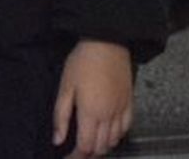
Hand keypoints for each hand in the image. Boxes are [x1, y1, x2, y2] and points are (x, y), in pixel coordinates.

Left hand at [51, 39, 132, 157]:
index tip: (67, 157)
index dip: (75, 157)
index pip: (85, 147)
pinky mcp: (129, 100)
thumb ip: (61, 116)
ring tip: (91, 143)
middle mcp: (109, 115)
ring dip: (102, 146)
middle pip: (101, 148)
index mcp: (91, 113)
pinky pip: (127, 127)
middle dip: (88, 154)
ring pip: (114, 140)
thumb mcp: (65, 87)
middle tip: (76, 152)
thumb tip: (58, 140)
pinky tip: (109, 133)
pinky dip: (117, 135)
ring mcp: (121, 108)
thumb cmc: (83, 61)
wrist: (107, 40)